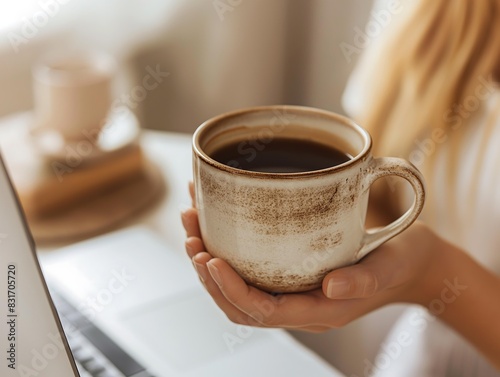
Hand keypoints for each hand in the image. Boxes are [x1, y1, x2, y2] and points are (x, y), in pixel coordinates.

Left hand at [181, 183, 441, 331]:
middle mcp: (299, 304)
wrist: (410, 262)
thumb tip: (332, 288)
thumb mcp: (389, 267)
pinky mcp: (291, 272)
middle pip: (240, 303)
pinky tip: (215, 219)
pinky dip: (228, 247)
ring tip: (192, 223)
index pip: (264, 311)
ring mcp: (293, 290)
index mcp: (319, 311)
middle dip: (208, 273)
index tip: (210, 259)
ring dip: (209, 260)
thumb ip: (364, 279)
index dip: (231, 289)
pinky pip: (251, 269)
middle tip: (191, 236)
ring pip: (239, 288)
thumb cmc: (401, 263)